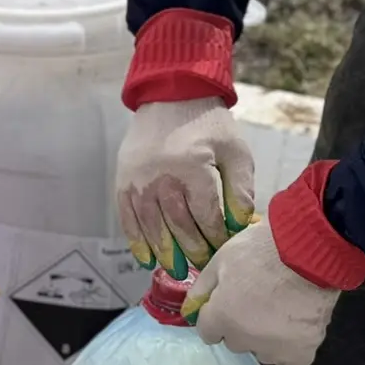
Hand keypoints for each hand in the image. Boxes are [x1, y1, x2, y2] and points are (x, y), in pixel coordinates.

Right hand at [114, 97, 255, 276]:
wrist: (170, 94)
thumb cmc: (208, 125)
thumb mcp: (235, 151)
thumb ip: (241, 189)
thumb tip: (240, 225)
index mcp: (192, 168)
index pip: (206, 216)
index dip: (217, 238)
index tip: (225, 250)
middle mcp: (161, 176)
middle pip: (178, 226)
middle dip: (193, 251)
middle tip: (203, 266)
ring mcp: (138, 179)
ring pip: (152, 227)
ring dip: (165, 252)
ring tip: (177, 270)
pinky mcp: (123, 179)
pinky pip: (128, 218)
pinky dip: (136, 240)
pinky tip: (146, 258)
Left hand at [181, 217, 337, 364]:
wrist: (309, 250)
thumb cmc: (262, 249)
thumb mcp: (222, 258)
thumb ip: (202, 287)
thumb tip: (190, 308)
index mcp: (223, 316)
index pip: (207, 332)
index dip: (216, 315)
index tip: (227, 302)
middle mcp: (246, 339)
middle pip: (234, 341)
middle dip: (239, 325)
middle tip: (256, 300)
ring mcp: (276, 347)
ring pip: (261, 352)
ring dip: (264, 337)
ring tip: (279, 310)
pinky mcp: (303, 351)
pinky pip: (288, 362)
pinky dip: (288, 351)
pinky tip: (292, 331)